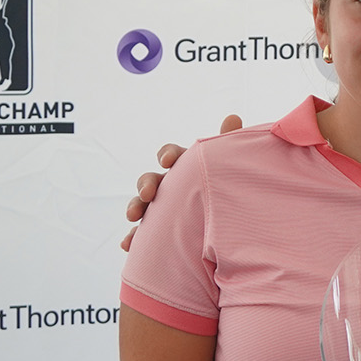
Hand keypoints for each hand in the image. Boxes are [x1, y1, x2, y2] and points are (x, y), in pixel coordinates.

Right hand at [120, 115, 240, 249]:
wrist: (229, 221)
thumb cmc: (227, 183)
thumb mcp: (228, 165)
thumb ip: (228, 142)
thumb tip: (233, 116)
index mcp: (186, 166)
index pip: (172, 155)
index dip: (167, 155)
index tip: (167, 162)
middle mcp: (170, 184)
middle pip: (151, 179)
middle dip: (146, 184)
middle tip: (148, 193)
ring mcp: (161, 207)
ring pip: (141, 204)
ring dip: (135, 207)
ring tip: (133, 216)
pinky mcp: (157, 231)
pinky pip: (141, 234)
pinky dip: (132, 237)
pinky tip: (127, 244)